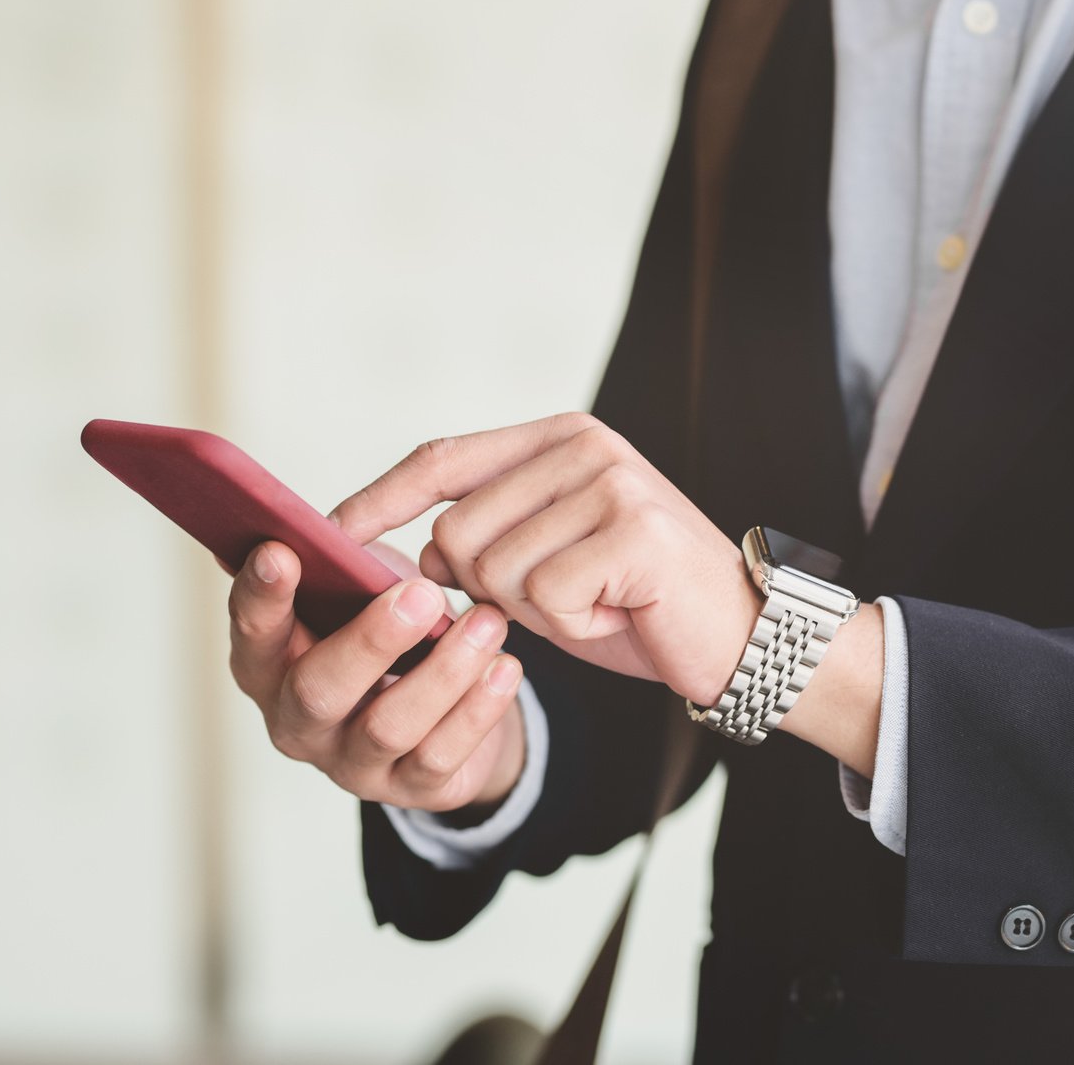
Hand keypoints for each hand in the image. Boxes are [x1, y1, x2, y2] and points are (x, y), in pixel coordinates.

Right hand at [226, 540, 528, 811]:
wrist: (443, 707)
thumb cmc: (387, 630)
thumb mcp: (357, 591)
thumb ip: (339, 565)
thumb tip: (331, 526)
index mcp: (269, 666)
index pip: (252, 634)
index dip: (260, 597)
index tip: (281, 551)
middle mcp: (297, 723)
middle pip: (318, 691)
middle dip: (370, 640)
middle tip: (421, 593)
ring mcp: (351, 764)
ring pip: (387, 727)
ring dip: (443, 671)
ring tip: (487, 622)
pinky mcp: (410, 789)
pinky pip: (441, 756)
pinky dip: (477, 709)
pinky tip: (505, 666)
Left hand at [329, 413, 760, 705]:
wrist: (745, 636)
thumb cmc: (639, 603)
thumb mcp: (550, 563)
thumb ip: (487, 542)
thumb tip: (419, 555)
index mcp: (560, 438)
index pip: (443, 459)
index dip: (380, 497)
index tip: (329, 533)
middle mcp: (583, 447)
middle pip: (458, 530)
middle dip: (490, 590)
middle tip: (562, 599)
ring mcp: (610, 484)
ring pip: (494, 569)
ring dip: (535, 613)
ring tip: (596, 603)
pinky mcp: (632, 532)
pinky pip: (542, 597)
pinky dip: (572, 627)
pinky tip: (616, 615)